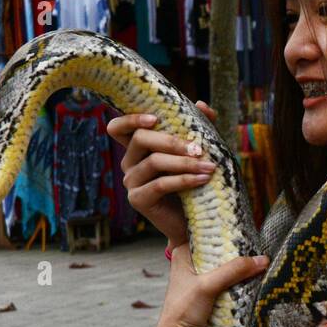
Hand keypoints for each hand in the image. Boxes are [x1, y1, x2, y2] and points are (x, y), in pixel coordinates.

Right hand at [106, 100, 217, 248]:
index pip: (118, 128)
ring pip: (153, 161)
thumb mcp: (200, 151)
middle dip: (172, 141)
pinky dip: (184, 180)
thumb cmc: (196, 183)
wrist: (196, 222)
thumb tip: (201, 104)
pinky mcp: (138, 200)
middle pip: (140, 139)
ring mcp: (131, 182)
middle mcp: (129, 163)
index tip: (155, 118)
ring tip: (208, 167)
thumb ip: (202, 127)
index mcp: (138, 148)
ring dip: (184, 163)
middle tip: (199, 149)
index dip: (130, 119)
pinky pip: (160, 184)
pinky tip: (203, 179)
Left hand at [154, 240, 268, 326]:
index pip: (208, 235)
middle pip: (220, 252)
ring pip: (227, 268)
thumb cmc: (183, 310)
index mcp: (183, 254)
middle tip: (258, 247)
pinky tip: (254, 278)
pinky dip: (239, 283)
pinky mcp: (212, 295)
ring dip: (240, 270)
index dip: (226, 233)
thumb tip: (263, 260)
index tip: (247, 230)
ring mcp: (202, 280)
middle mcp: (192, 264)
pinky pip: (230, 283)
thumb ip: (234, 271)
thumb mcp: (207, 285)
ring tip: (260, 261)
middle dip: (237, 253)